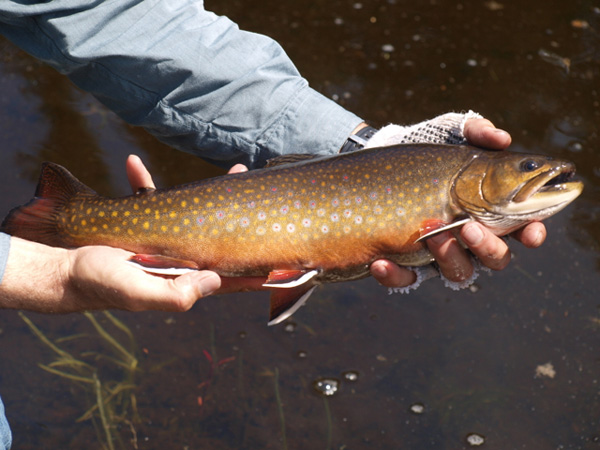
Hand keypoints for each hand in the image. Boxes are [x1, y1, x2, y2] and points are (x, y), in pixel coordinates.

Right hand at [0, 156, 265, 313]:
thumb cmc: (101, 285)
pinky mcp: (143, 228)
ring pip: (200, 215)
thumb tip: (215, 280)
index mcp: (188, 280)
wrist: (64, 273)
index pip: (235, 274)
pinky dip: (145, 184)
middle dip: (249, 216)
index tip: (291, 252)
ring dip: (215, 193)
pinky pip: (152, 200)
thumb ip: (177, 293)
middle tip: (270, 196)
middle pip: (227, 237)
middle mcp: (183, 261)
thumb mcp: (139, 293)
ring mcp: (166, 242)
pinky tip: (133, 165)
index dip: (263, 266)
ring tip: (234, 169)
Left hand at [371, 118, 546, 286]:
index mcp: (489, 210)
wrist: (377, 164)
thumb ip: (475, 131)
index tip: (531, 232)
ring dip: (448, 256)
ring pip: (459, 272)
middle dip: (487, 246)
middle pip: (495, 258)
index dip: (531, 232)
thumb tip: (500, 138)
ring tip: (429, 232)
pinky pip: (407, 280)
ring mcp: (439, 254)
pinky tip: (379, 262)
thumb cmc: (423, 151)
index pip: (521, 228)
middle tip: (468, 225)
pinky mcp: (407, 264)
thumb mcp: (446, 133)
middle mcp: (469, 238)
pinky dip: (395, 276)